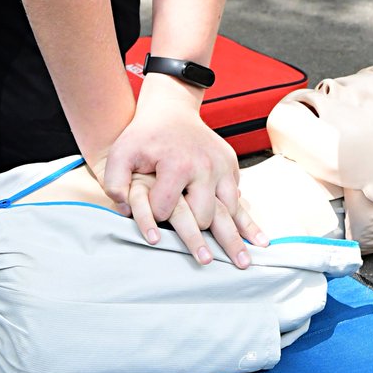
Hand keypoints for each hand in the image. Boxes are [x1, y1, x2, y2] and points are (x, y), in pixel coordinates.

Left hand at [95, 76, 268, 267]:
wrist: (170, 110)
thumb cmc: (143, 136)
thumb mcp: (121, 154)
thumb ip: (115, 182)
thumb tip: (123, 209)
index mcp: (177, 165)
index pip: (168, 210)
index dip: (155, 217)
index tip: (151, 218)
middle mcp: (205, 167)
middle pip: (205, 217)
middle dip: (198, 236)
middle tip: (205, 261)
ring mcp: (221, 164)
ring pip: (229, 210)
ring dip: (230, 234)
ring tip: (242, 263)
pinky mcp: (231, 163)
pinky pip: (237, 196)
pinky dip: (244, 217)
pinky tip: (258, 239)